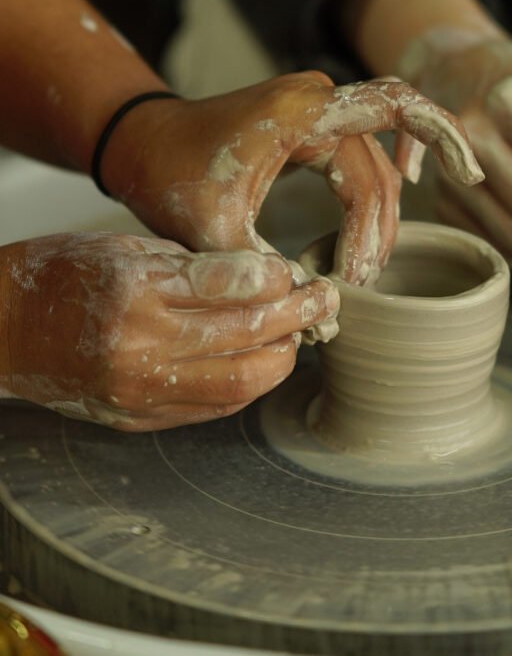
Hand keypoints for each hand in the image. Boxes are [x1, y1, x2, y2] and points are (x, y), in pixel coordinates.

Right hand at [0, 233, 338, 430]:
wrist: (2, 331)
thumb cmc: (61, 276)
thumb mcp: (125, 247)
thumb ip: (193, 264)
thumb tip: (262, 278)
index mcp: (136, 289)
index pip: (232, 285)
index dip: (276, 278)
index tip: (294, 271)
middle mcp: (140, 344)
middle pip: (247, 334)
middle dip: (298, 316)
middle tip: (324, 300)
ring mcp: (140, 390)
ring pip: (242, 380)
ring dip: (283, 356)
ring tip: (298, 334)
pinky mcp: (140, 418)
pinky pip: (215, 406)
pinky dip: (250, 384)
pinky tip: (264, 362)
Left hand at [103, 71, 481, 284]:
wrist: (143, 144)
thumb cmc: (172, 176)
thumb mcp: (214, 232)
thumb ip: (268, 273)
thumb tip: (320, 315)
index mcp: (301, 111)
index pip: (394, 108)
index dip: (442, 136)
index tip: (471, 177)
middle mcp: (317, 100)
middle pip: (380, 168)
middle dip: (377, 231)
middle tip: (356, 285)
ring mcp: (317, 110)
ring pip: (374, 168)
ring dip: (376, 221)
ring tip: (359, 270)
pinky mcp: (313, 126)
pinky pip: (365, 150)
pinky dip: (384, 178)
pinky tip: (408, 188)